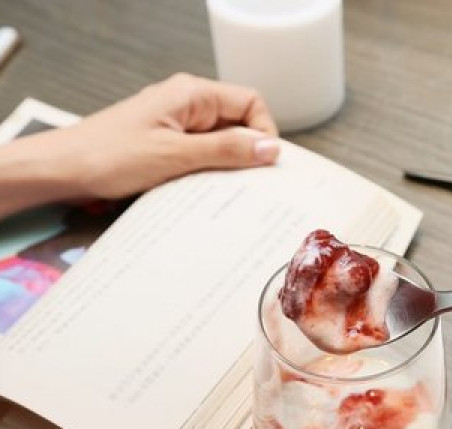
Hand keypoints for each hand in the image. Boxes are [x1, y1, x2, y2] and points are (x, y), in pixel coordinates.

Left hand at [0, 73, 279, 218]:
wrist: (63, 170)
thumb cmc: (109, 156)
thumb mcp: (176, 155)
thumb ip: (225, 150)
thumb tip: (270, 148)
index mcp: (191, 95)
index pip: (249, 102)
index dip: (264, 131)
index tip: (265, 164)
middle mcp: (187, 105)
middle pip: (237, 123)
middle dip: (247, 152)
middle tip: (250, 183)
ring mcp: (176, 126)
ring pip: (220, 143)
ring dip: (227, 166)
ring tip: (224, 190)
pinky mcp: (167, 146)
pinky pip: (201, 156)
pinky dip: (208, 172)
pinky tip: (203, 190)